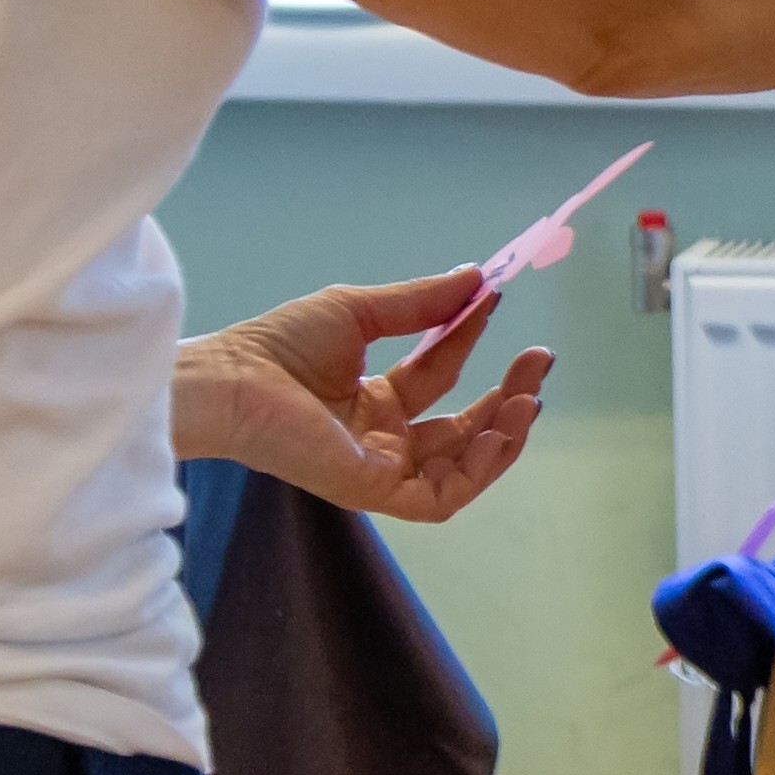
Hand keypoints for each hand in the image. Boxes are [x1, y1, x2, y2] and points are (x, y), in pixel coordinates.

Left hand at [172, 274, 554, 521]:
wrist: (234, 380)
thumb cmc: (278, 346)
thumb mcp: (358, 312)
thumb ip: (418, 303)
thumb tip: (476, 277)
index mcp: (370, 400)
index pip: (437, 375)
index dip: (469, 339)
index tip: (495, 301)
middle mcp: (381, 439)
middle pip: (460, 428)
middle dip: (505, 396)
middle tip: (539, 362)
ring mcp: (380, 469)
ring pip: (460, 468)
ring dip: (502, 436)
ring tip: (530, 398)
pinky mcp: (375, 492)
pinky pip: (442, 497)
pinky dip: (478, 469)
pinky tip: (499, 430)